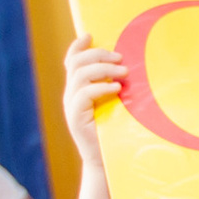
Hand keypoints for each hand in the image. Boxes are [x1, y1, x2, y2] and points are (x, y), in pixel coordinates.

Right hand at [63, 34, 123, 165]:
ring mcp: (71, 106)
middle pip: (76, 63)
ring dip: (103, 69)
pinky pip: (84, 94)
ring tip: (124, 72)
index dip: (78, 47)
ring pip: (80, 75)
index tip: (90, 35)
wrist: (107, 163)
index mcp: (77, 90)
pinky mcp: (75, 117)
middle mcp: (70, 95)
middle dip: (98, 55)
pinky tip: (117, 88)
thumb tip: (128, 70)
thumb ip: (113, 89)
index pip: (72, 62)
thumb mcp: (115, 107)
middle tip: (120, 58)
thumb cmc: (116, 134)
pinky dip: (101, 87)